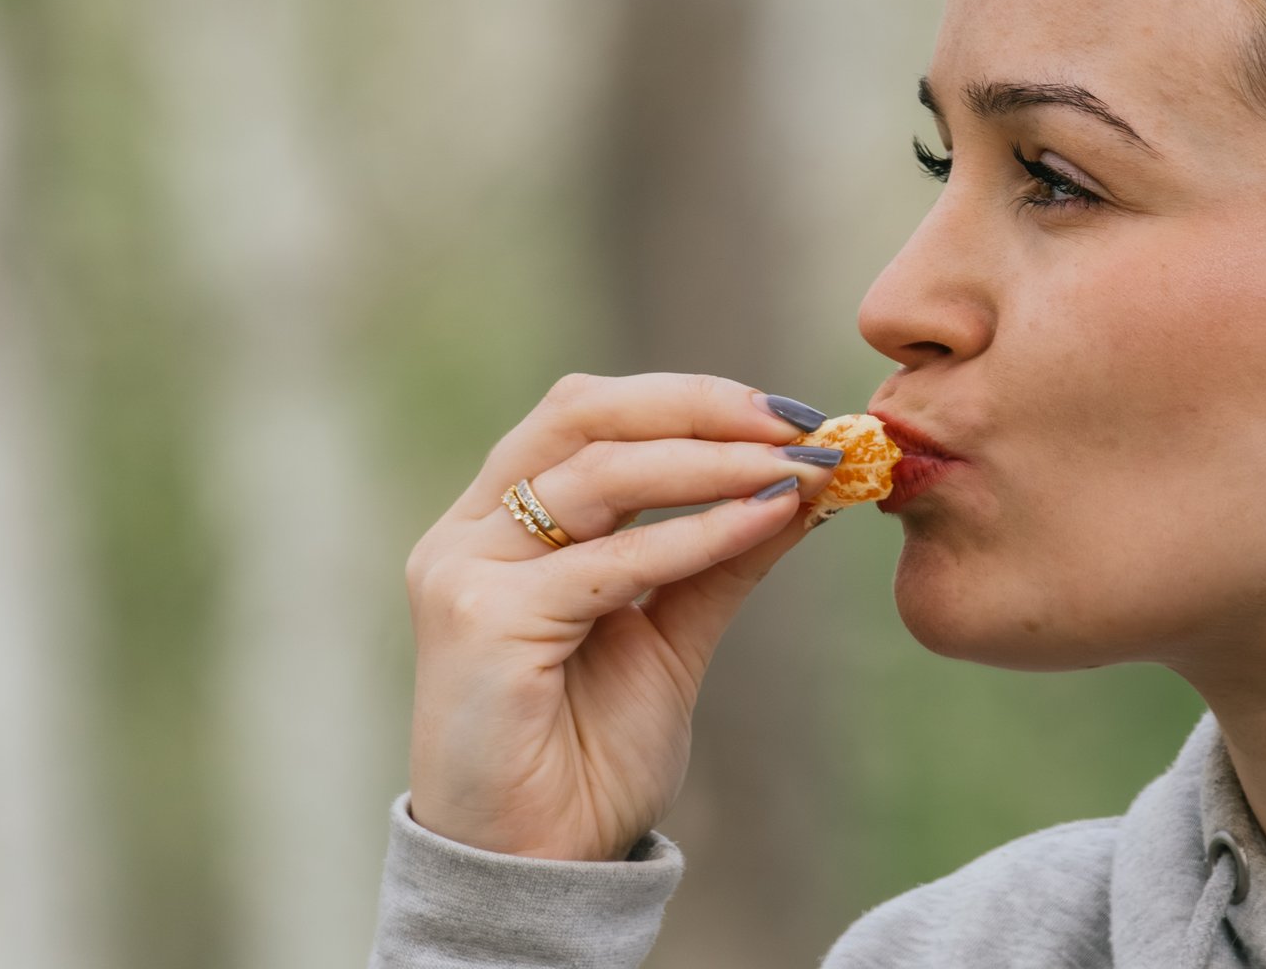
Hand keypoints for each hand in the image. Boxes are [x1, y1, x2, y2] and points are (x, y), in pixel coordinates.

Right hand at [402, 372, 839, 860]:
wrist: (541, 866)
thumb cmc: (586, 754)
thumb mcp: (670, 635)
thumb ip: (719, 557)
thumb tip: (801, 483)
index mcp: (501, 520)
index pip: (588, 414)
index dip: (687, 399)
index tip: (788, 414)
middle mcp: (470, 531)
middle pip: (582, 416)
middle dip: (696, 409)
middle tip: (793, 425)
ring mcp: (465, 570)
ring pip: (600, 476)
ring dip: (712, 464)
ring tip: (795, 470)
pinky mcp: (480, 621)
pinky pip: (609, 562)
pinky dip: (696, 535)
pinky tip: (764, 522)